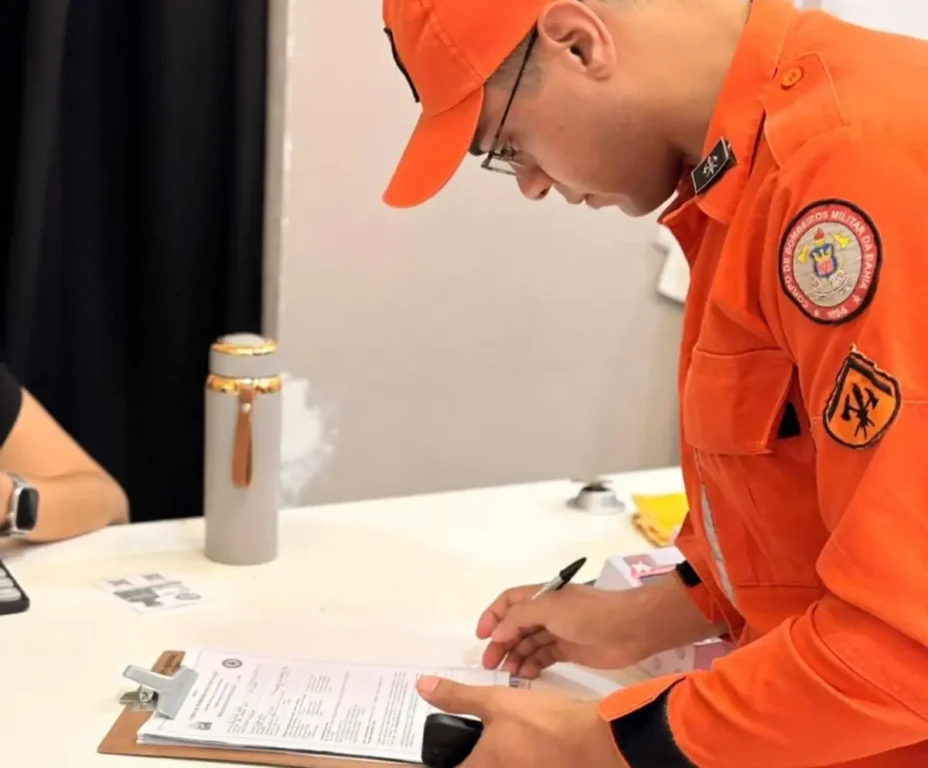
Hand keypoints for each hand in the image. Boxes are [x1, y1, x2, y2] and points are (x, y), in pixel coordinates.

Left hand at [417, 676, 622, 767]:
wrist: (590, 739)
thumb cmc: (539, 721)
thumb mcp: (495, 701)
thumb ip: (458, 696)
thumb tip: (422, 687)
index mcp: (482, 767)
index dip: (441, 761)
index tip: (436, 753)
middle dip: (467, 756)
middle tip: (462, 739)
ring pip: (499, 765)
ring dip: (491, 756)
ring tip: (491, 737)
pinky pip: (519, 764)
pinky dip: (512, 756)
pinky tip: (518, 740)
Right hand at [476, 583, 646, 677]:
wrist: (630, 628)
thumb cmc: (589, 614)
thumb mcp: (550, 608)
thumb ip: (519, 618)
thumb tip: (497, 633)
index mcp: (541, 596)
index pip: (508, 602)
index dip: (492, 616)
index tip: (481, 637)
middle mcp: (546, 612)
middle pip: (515, 626)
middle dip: (501, 642)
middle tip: (490, 664)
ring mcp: (558, 632)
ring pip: (528, 643)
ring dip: (515, 656)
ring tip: (508, 673)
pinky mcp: (568, 650)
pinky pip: (542, 657)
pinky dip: (532, 665)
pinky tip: (525, 675)